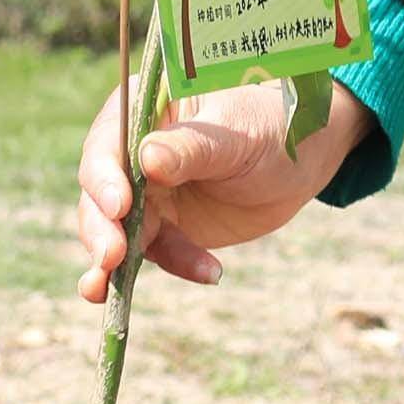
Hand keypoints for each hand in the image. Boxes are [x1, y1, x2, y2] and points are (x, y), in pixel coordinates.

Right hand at [74, 74, 365, 300]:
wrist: (303, 160)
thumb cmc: (270, 126)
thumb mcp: (236, 135)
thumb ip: (192, 149)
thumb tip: (147, 159)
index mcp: (143, 110)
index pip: (108, 143)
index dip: (105, 176)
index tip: (120, 207)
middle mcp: (133, 152)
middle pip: (100, 192)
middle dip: (101, 227)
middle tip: (111, 258)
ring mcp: (147, 193)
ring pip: (117, 230)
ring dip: (115, 263)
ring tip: (110, 293)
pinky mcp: (166, 228)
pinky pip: (159, 253)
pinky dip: (176, 266)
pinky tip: (209, 273)